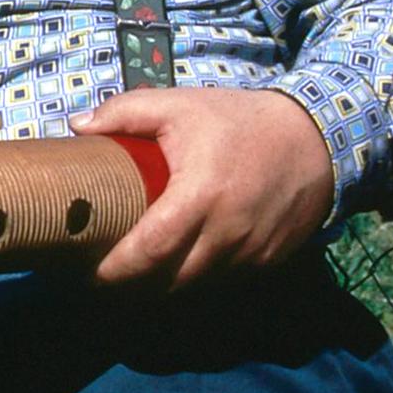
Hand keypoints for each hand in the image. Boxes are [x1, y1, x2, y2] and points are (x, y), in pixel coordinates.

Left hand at [70, 87, 334, 289]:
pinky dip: (192, 280)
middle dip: (130, 287)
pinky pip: (221, 282)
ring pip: (194, 286)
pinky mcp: (267, 261)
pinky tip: (171, 268)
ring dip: (160, 287)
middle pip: (169, 281)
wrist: (316, 139)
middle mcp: (228, 233)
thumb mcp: (178, 105)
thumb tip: (76, 126)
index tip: (87, 272)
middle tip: (98, 276)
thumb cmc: (238, 120)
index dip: (115, 270)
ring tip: (128, 275)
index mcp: (200, 195)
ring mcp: (251, 253)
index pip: (150, 250)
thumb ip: (124, 113)